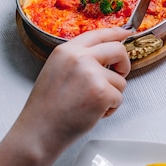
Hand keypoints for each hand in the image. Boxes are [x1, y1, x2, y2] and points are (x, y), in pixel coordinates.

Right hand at [17, 27, 133, 146]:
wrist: (38, 132)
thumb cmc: (46, 107)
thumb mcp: (56, 70)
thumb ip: (79, 59)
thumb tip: (104, 53)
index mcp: (66, 50)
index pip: (98, 34)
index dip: (116, 33)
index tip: (127, 33)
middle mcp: (80, 58)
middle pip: (118, 50)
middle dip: (124, 64)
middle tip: (119, 74)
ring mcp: (93, 74)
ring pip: (120, 80)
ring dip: (111, 94)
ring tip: (90, 104)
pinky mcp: (103, 93)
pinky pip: (119, 98)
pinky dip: (110, 109)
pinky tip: (91, 113)